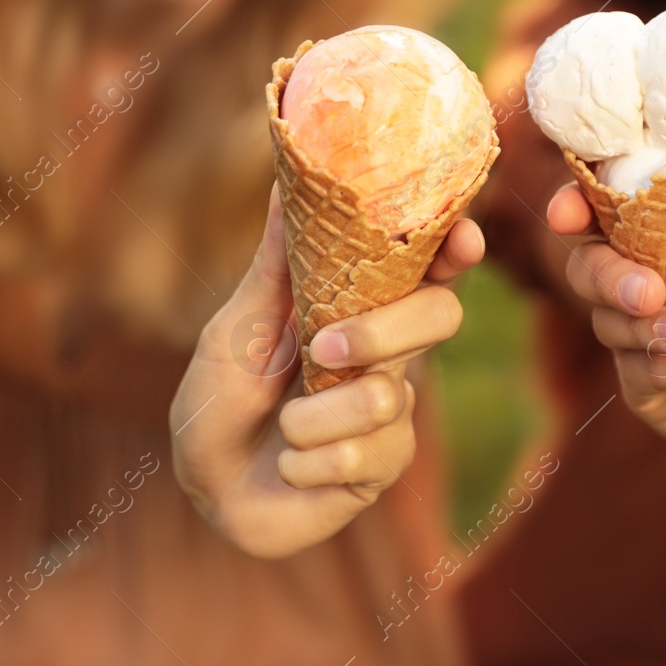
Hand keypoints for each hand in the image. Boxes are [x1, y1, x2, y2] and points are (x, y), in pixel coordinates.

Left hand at [170, 186, 482, 558]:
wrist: (203, 484)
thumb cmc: (220, 395)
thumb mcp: (238, 324)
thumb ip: (275, 264)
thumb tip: (284, 181)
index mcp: (360, 306)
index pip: (428, 266)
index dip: (456, 244)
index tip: (462, 236)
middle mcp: (389, 353)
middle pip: (441, 316)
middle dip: (384, 332)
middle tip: (323, 349)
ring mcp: (391, 410)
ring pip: (388, 396)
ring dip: (313, 416)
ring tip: (283, 427)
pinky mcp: (382, 466)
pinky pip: (363, 456)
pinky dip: (308, 460)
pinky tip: (290, 465)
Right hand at [549, 179, 665, 461]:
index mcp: (658, 245)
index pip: (602, 214)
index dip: (575, 206)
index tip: (567, 211)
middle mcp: (635, 288)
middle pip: (588, 269)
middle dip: (607, 277)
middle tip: (649, 291)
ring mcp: (634, 341)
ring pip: (609, 324)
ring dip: (646, 329)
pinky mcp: (644, 391)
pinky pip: (636, 377)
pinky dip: (664, 369)